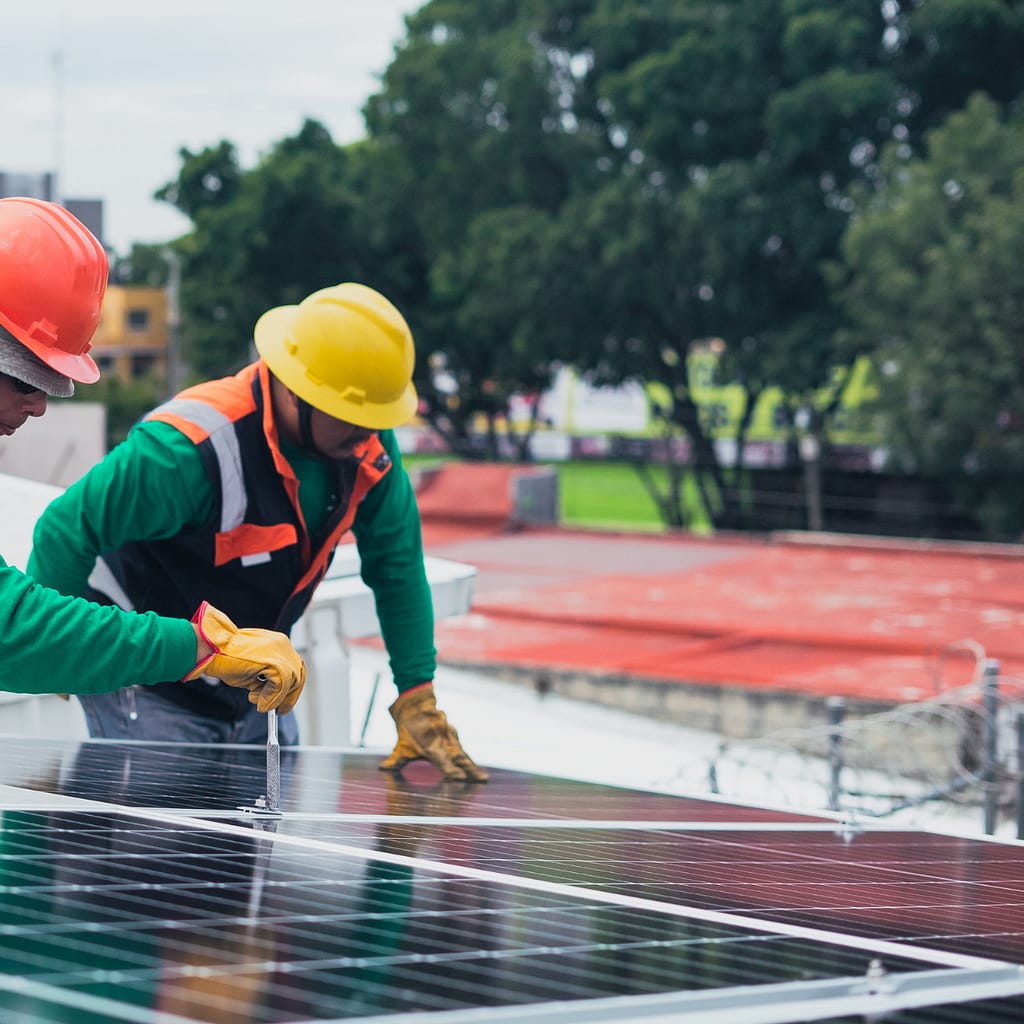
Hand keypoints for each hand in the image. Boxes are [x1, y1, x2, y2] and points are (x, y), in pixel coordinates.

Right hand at [184, 602, 305, 713]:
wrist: (210, 649)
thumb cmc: (225, 659)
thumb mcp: (252, 670)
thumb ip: (266, 679)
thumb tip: (273, 697)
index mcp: (277, 644)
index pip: (293, 668)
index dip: (290, 688)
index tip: (284, 702)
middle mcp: (282, 645)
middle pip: (298, 675)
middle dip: (288, 696)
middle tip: (279, 711)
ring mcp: (280, 652)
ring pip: (290, 682)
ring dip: (276, 698)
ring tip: (258, 702)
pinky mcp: (274, 662)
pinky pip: (281, 686)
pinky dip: (271, 698)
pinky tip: (257, 701)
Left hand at [378, 683, 488, 781]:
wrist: (416, 700)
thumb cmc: (408, 723)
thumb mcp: (401, 743)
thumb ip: (396, 759)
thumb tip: (383, 769)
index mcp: (430, 744)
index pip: (443, 761)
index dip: (451, 771)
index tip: (460, 780)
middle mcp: (442, 740)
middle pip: (459, 758)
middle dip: (471, 770)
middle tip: (483, 780)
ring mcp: (449, 735)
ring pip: (462, 752)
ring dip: (472, 765)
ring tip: (482, 777)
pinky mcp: (452, 733)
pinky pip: (460, 746)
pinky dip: (466, 757)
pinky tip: (472, 765)